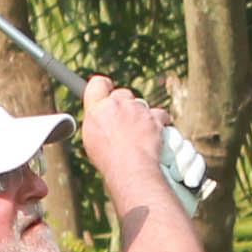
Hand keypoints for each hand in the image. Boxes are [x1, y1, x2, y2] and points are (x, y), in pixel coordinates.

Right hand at [73, 77, 173, 196]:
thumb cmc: (109, 159)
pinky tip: (154, 134)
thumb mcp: (92, 139)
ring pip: (141, 104)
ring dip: (141, 115)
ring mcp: (137, 109)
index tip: (107, 93)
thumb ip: (97, 121)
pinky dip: (158, 122)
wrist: (130, 168)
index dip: (103, 87)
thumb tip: (102, 117)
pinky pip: (159, 114)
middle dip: (124, 104)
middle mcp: (117, 104)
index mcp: (96, 109)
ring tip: (138, 135)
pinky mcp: (154, 117)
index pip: (97, 83)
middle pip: (122, 93)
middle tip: (124, 122)